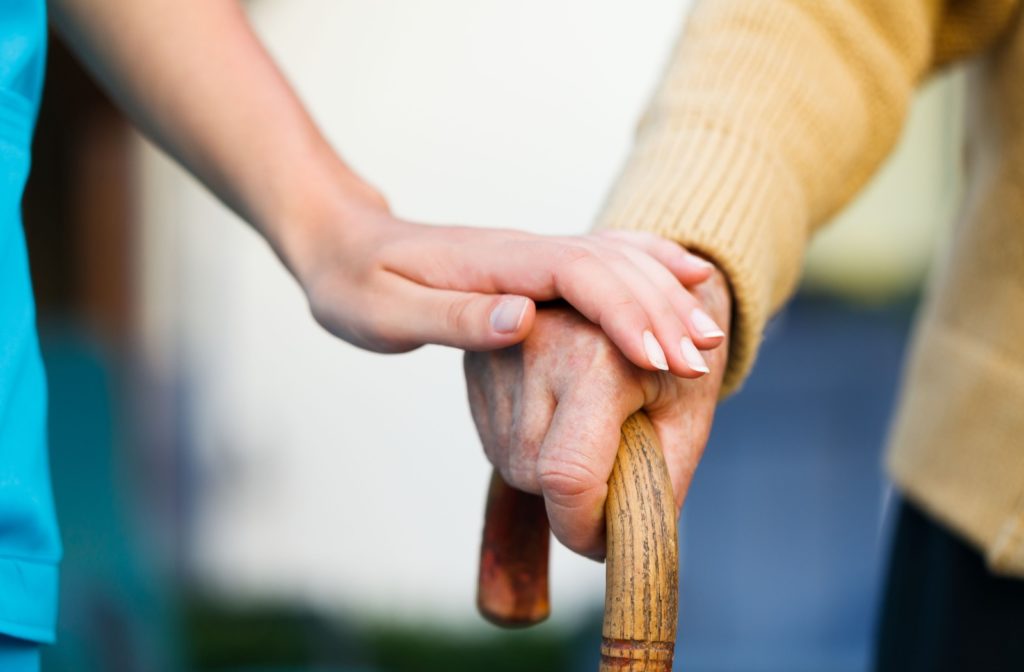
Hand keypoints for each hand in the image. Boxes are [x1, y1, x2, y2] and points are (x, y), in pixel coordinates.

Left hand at [279, 180, 726, 369]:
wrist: (341, 243)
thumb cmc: (355, 285)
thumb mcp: (386, 313)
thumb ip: (454, 319)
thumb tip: (524, 319)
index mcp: (495, 263)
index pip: (577, 276)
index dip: (623, 313)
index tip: (659, 358)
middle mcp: (524, 251)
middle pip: (611, 268)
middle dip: (660, 312)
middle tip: (702, 360)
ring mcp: (533, 253)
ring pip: (617, 261)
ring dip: (664, 295)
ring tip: (709, 336)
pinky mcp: (535, 266)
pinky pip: (605, 258)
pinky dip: (651, 265)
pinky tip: (686, 275)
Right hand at [464, 269, 730, 557]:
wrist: (643, 286)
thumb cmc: (676, 354)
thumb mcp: (687, 417)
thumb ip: (659, 483)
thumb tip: (620, 543)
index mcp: (596, 355)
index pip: (567, 474)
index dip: (584, 527)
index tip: (606, 543)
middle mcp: (533, 344)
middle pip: (535, 475)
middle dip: (574, 499)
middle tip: (616, 470)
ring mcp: (497, 350)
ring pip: (511, 463)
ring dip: (550, 474)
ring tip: (592, 431)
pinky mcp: (476, 360)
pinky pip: (496, 440)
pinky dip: (531, 449)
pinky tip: (561, 417)